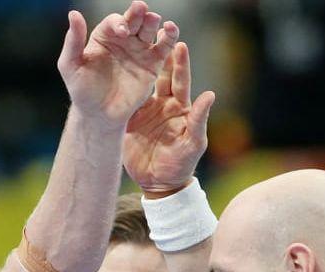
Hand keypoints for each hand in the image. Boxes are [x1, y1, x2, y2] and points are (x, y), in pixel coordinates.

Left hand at [58, 3, 178, 128]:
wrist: (99, 115)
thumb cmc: (82, 91)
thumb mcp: (70, 66)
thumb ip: (73, 41)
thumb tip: (73, 14)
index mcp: (104, 36)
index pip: (114, 22)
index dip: (118, 22)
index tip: (121, 31)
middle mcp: (123, 39)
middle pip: (134, 20)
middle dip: (137, 13)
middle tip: (140, 8)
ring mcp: (139, 50)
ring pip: (149, 29)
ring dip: (152, 21)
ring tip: (153, 19)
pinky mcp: (153, 63)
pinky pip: (164, 46)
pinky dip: (170, 36)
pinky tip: (170, 30)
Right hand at [123, 41, 215, 194]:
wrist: (159, 184)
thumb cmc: (181, 164)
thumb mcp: (193, 143)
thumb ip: (199, 119)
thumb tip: (209, 94)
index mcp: (179, 107)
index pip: (180, 80)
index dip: (179, 63)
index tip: (178, 44)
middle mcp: (162, 105)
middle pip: (160, 76)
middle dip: (158, 55)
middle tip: (154, 35)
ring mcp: (145, 112)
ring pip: (141, 85)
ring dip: (137, 67)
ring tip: (132, 48)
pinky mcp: (130, 122)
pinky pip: (125, 102)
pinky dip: (121, 89)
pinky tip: (115, 72)